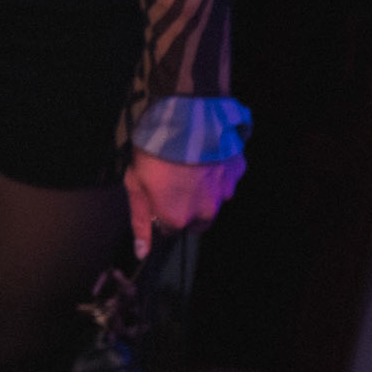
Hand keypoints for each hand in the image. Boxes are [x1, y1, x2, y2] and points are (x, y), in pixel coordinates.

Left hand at [126, 147, 246, 259]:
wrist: (184, 119)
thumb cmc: (153, 152)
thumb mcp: (135, 184)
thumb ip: (140, 221)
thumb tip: (142, 253)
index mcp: (178, 218)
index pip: (170, 228)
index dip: (161, 212)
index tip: (155, 194)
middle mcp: (206, 211)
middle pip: (196, 220)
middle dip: (186, 207)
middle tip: (173, 182)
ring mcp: (225, 191)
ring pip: (214, 199)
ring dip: (203, 189)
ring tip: (188, 164)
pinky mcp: (237, 171)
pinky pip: (227, 177)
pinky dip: (217, 170)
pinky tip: (205, 154)